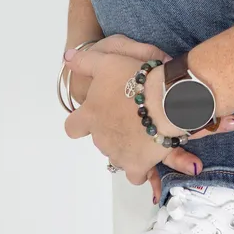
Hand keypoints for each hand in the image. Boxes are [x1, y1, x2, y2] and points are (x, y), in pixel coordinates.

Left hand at [63, 42, 233, 200]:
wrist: (167, 99)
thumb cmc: (137, 79)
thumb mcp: (108, 61)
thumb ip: (85, 61)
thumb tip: (66, 58)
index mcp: (90, 115)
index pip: (73, 127)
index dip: (82, 122)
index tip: (96, 115)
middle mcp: (100, 138)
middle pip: (100, 139)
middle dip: (112, 130)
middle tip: (130, 115)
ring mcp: (118, 154)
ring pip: (116, 155)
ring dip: (126, 146)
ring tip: (143, 131)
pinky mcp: (137, 166)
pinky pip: (135, 175)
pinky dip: (140, 167)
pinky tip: (149, 154)